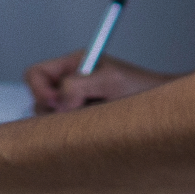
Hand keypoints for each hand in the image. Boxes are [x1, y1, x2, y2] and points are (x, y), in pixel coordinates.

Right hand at [24, 50, 173, 113]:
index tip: (58, 102)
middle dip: (54, 110)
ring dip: (68, 120)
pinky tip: (96, 124)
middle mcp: (70, 82)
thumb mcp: (110, 81)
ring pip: (50, 117)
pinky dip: (75, 129)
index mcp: (73, 63)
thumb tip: (59, 98)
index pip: (35, 73)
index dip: (39, 89)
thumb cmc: (140, 88)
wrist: (158, 107)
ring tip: (95, 116)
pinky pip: (64, 128)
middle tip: (80, 112)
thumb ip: (79, 85)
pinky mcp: (80, 119)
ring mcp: (74, 102)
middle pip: (39, 98)